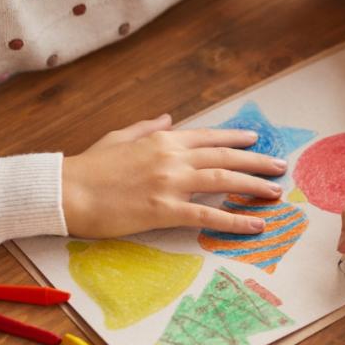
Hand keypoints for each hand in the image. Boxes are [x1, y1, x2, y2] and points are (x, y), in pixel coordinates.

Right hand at [62, 114, 287, 236]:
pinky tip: (255, 224)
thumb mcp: (119, 138)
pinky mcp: (165, 210)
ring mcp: (171, 183)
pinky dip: (235, 220)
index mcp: (162, 140)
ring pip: (224, 182)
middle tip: (280, 167)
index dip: (236, 140)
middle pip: (225, 158)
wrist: (63, 191)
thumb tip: (167, 119)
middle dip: (256, 163)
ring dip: (254, 187)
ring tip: (275, 193)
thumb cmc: (88, 167)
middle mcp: (172, 157)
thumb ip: (147, 129)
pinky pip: (209, 215)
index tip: (256, 141)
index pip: (209, 137)